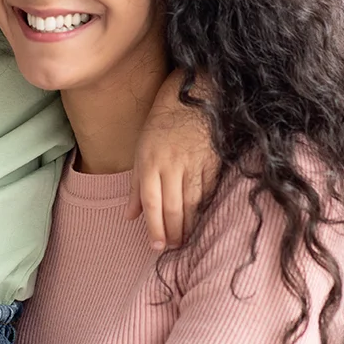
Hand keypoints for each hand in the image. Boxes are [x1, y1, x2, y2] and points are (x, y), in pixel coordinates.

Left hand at [126, 69, 217, 248]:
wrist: (194, 96)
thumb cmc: (161, 124)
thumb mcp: (140, 150)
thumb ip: (135, 185)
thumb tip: (130, 216)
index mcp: (149, 162)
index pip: (151, 202)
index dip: (154, 227)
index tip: (156, 246)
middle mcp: (171, 165)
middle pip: (172, 206)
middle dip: (172, 231)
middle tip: (172, 247)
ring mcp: (194, 164)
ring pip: (192, 203)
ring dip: (188, 225)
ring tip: (185, 239)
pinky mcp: (213, 162)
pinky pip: (208, 191)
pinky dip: (203, 208)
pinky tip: (200, 219)